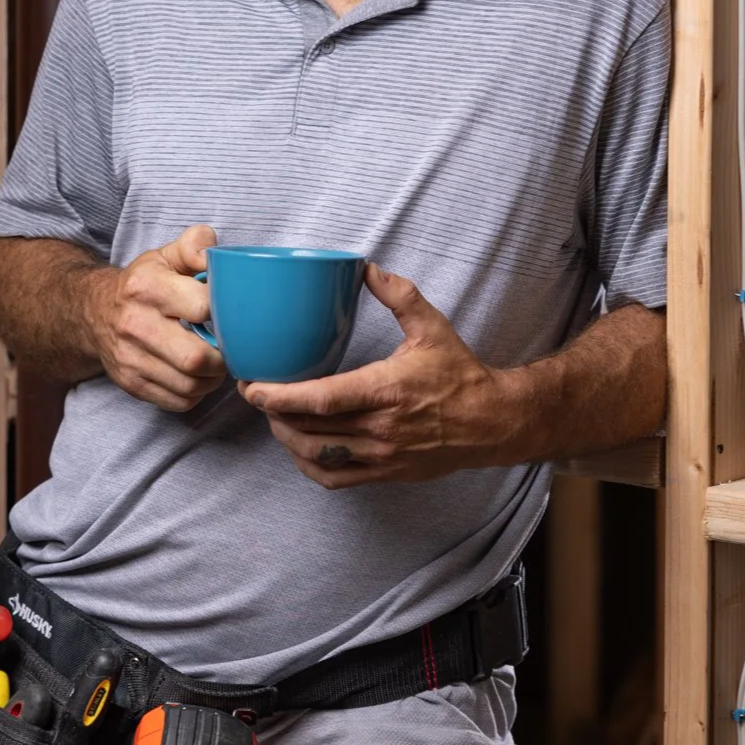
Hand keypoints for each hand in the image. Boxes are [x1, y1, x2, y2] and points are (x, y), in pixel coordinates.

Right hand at [88, 224, 226, 411]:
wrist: (95, 311)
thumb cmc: (144, 282)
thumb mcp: (166, 254)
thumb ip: (195, 245)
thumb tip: (215, 256)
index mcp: (147, 286)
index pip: (202, 307)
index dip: (225, 311)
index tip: (230, 311)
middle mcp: (134, 324)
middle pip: (196, 358)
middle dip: (223, 356)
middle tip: (230, 346)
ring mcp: (130, 358)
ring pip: (190, 385)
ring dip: (213, 378)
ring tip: (216, 361)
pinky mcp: (131, 383)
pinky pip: (178, 401)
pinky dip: (196, 393)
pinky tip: (198, 375)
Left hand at [239, 263, 510, 487]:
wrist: (492, 422)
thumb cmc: (459, 373)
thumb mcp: (432, 326)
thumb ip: (398, 294)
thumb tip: (366, 267)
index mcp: (386, 390)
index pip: (322, 399)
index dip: (281, 397)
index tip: (253, 386)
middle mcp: (380, 429)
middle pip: (310, 430)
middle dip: (273, 414)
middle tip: (254, 393)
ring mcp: (381, 456)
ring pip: (317, 456)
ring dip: (287, 438)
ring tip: (272, 416)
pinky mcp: (385, 473)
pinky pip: (336, 478)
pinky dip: (309, 465)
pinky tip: (299, 445)